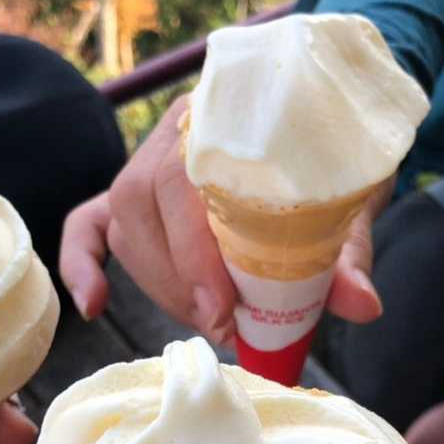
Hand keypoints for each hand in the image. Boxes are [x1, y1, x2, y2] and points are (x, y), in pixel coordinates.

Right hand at [58, 94, 388, 340]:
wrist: (329, 130)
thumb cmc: (334, 165)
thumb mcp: (349, 200)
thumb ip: (349, 250)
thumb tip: (362, 305)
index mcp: (222, 116)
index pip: (179, 180)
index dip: (193, 251)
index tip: (225, 308)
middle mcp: (176, 133)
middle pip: (143, 205)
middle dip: (180, 281)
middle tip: (228, 327)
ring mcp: (145, 161)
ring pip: (127, 226)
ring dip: (162, 287)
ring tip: (214, 322)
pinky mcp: (128, 195)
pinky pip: (88, 226)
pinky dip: (81, 265)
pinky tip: (94, 306)